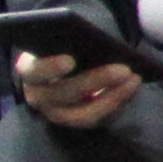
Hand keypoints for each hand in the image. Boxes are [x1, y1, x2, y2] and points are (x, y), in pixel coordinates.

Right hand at [17, 50, 142, 131]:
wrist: (59, 68)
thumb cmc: (59, 47)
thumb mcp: (59, 41)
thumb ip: (69, 41)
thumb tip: (93, 40)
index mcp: (28, 70)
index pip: (35, 71)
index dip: (50, 68)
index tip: (70, 60)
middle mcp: (38, 96)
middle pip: (65, 94)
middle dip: (96, 81)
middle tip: (123, 68)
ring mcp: (56, 113)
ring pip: (83, 114)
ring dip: (112, 96)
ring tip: (133, 78)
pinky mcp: (76, 121)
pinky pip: (97, 118)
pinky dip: (117, 102)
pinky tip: (132, 86)